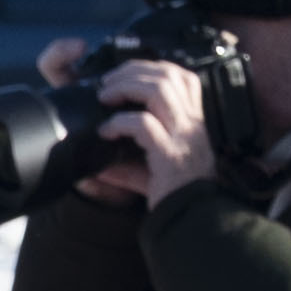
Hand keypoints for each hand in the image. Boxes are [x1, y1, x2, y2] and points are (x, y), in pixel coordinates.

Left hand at [92, 54, 215, 206]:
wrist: (192, 223)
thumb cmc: (174, 196)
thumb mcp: (154, 171)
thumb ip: (128, 163)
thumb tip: (96, 164)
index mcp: (194, 121)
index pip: (182, 76)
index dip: (153, 67)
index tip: (127, 75)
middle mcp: (192, 124)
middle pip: (167, 76)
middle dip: (133, 71)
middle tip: (107, 83)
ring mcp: (183, 138)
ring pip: (158, 91)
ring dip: (126, 87)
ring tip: (105, 97)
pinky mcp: (170, 155)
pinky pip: (143, 124)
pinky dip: (119, 122)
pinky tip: (105, 132)